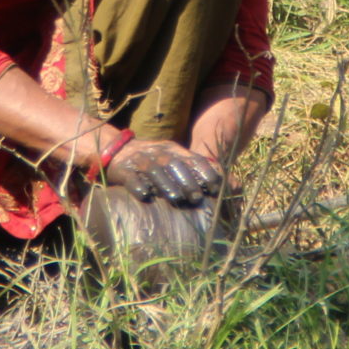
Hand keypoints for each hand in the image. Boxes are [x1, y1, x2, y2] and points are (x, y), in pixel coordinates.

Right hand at [101, 137, 222, 207]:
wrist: (118, 150)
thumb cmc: (153, 160)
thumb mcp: (174, 158)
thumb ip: (196, 169)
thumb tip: (231, 187)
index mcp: (173, 150)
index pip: (193, 158)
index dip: (205, 172)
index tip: (215, 187)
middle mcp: (159, 153)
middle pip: (175, 165)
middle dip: (187, 181)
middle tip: (196, 198)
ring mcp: (141, 161)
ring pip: (155, 171)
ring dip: (166, 185)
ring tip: (176, 199)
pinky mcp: (124, 170)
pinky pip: (132, 177)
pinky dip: (138, 186)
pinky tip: (145, 196)